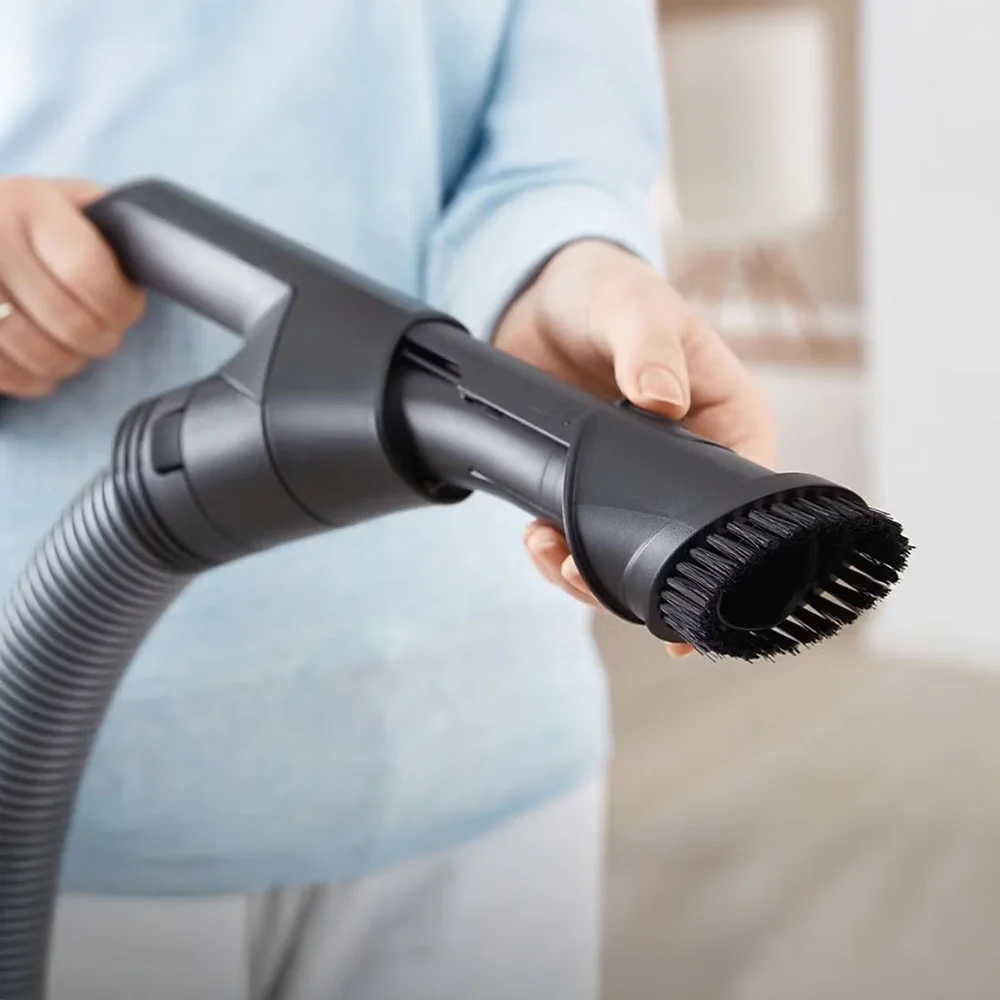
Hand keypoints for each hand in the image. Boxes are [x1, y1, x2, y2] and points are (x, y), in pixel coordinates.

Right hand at [0, 177, 145, 397]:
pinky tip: (39, 369)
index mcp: (32, 207)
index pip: (89, 274)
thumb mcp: (68, 199)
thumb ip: (109, 224)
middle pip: (68, 323)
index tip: (126, 310)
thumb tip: (154, 258)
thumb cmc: (29, 218)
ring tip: (72, 351)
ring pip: (35, 353)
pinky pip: (2, 370)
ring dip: (66, 364)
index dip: (119, 306)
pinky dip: (29, 379)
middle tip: (102, 336)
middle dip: (99, 341)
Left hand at [494, 240, 775, 656]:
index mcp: (730, 424)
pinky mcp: (593, 486)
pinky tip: (537, 538)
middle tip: (582, 576)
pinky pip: (585, 535)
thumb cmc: (610, 292)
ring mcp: (640, 482)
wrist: (543, 300)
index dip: (722, 559)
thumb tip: (663, 398)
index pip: (743, 505)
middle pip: (683, 546)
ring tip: (551, 555)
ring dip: (589, 572)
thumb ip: (650, 347)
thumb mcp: (635, 306)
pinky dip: (560, 551)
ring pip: (631, 553)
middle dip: (636, 577)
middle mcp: (692, 463)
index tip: (685, 604)